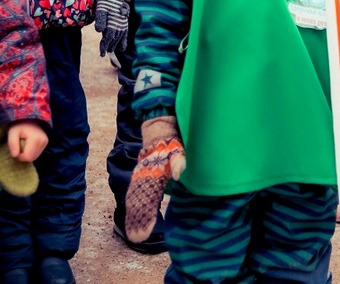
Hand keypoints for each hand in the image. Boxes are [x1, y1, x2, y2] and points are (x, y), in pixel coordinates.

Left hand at [8, 120, 47, 161]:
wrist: (30, 118)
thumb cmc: (19, 125)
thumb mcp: (12, 133)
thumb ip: (12, 144)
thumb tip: (15, 156)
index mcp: (36, 140)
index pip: (27, 157)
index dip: (19, 156)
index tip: (15, 149)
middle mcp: (43, 142)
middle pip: (32, 158)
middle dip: (23, 156)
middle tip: (18, 148)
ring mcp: (46, 142)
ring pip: (35, 157)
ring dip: (27, 154)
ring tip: (23, 146)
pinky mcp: (46, 143)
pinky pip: (37, 153)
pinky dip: (31, 152)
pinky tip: (28, 146)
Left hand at [94, 0, 129, 56]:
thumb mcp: (101, 8)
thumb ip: (100, 19)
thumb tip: (99, 31)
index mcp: (113, 22)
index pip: (108, 37)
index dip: (104, 45)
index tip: (101, 53)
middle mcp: (119, 24)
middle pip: (114, 38)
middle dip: (109, 46)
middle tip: (103, 53)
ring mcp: (123, 22)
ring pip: (120, 36)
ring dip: (116, 44)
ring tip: (112, 51)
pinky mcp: (124, 20)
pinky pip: (125, 33)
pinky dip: (124, 40)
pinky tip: (123, 46)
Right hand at [125, 116, 184, 242]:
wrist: (162, 127)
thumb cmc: (174, 139)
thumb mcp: (179, 147)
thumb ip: (179, 160)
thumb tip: (178, 174)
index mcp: (154, 169)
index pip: (149, 195)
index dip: (146, 214)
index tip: (146, 231)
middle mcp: (144, 174)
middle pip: (139, 199)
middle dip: (138, 219)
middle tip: (138, 238)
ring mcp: (141, 175)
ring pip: (135, 198)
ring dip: (134, 216)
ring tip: (135, 235)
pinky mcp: (142, 176)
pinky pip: (135, 193)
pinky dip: (133, 207)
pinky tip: (133, 220)